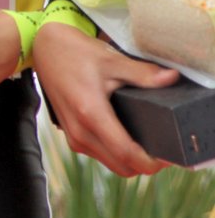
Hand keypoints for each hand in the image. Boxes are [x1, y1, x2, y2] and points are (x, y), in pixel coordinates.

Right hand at [33, 22, 179, 176]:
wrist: (45, 49)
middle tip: (163, 147)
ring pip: (111, 164)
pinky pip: (99, 155)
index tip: (169, 157)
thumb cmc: (76, 52)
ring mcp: (73, 136)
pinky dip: (116, 154)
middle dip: (145, 165)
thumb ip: (142, 73)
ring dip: (130, 160)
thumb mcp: (111, 60)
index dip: (151, 162)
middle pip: (121, 167)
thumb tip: (171, 79)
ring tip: (149, 142)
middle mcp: (80, 132)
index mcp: (91, 113)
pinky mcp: (71, 135)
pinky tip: (127, 136)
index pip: (126, 154)